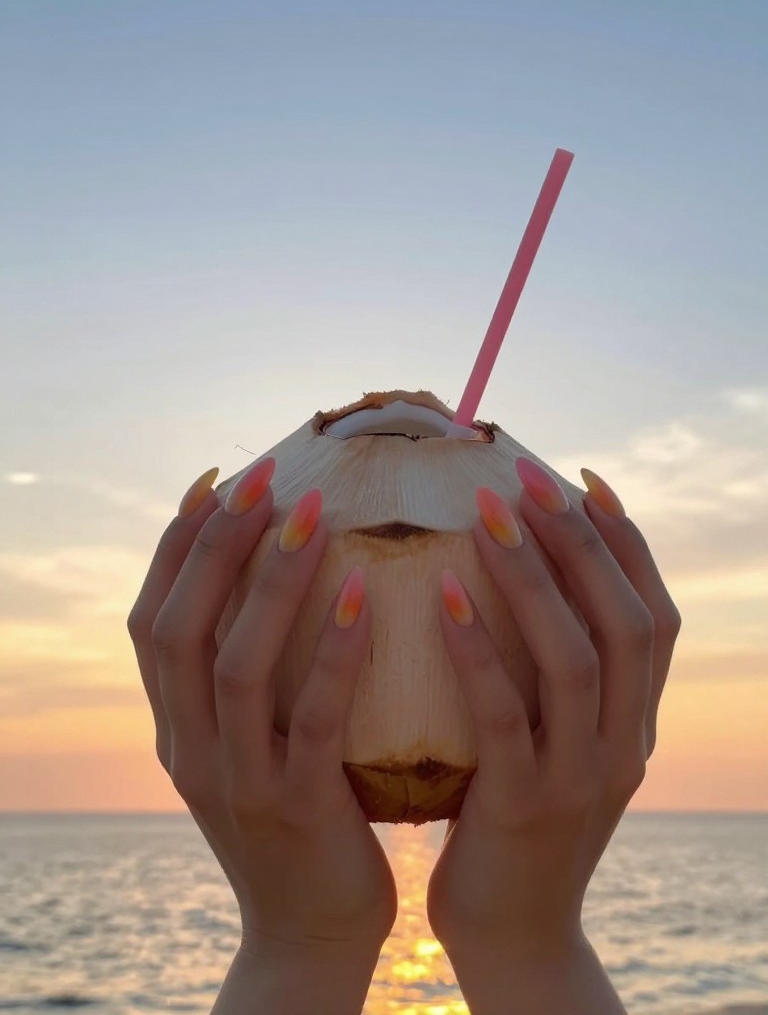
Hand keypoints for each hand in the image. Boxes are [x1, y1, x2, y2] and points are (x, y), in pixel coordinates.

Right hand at [127, 462, 396, 1007]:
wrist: (310, 932)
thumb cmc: (299, 822)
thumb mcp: (252, 751)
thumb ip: (250, 684)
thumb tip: (289, 583)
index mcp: (175, 729)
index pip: (152, 622)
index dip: (176, 548)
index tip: (215, 484)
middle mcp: (188, 749)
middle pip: (178, 628)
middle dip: (214, 547)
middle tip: (262, 481)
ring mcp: (237, 781)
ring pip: (234, 664)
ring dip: (270, 583)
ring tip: (312, 516)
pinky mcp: (295, 807)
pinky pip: (309, 718)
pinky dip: (330, 652)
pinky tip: (364, 598)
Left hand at [427, 461, 679, 1009]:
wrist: (514, 933)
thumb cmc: (517, 822)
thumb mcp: (555, 745)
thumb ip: (550, 681)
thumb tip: (509, 587)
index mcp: (633, 722)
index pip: (653, 616)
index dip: (625, 543)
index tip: (584, 480)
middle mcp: (622, 743)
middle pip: (624, 620)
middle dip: (582, 541)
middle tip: (528, 479)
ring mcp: (580, 778)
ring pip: (575, 657)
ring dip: (534, 578)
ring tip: (488, 516)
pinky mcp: (525, 808)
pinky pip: (507, 715)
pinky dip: (480, 651)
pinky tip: (443, 599)